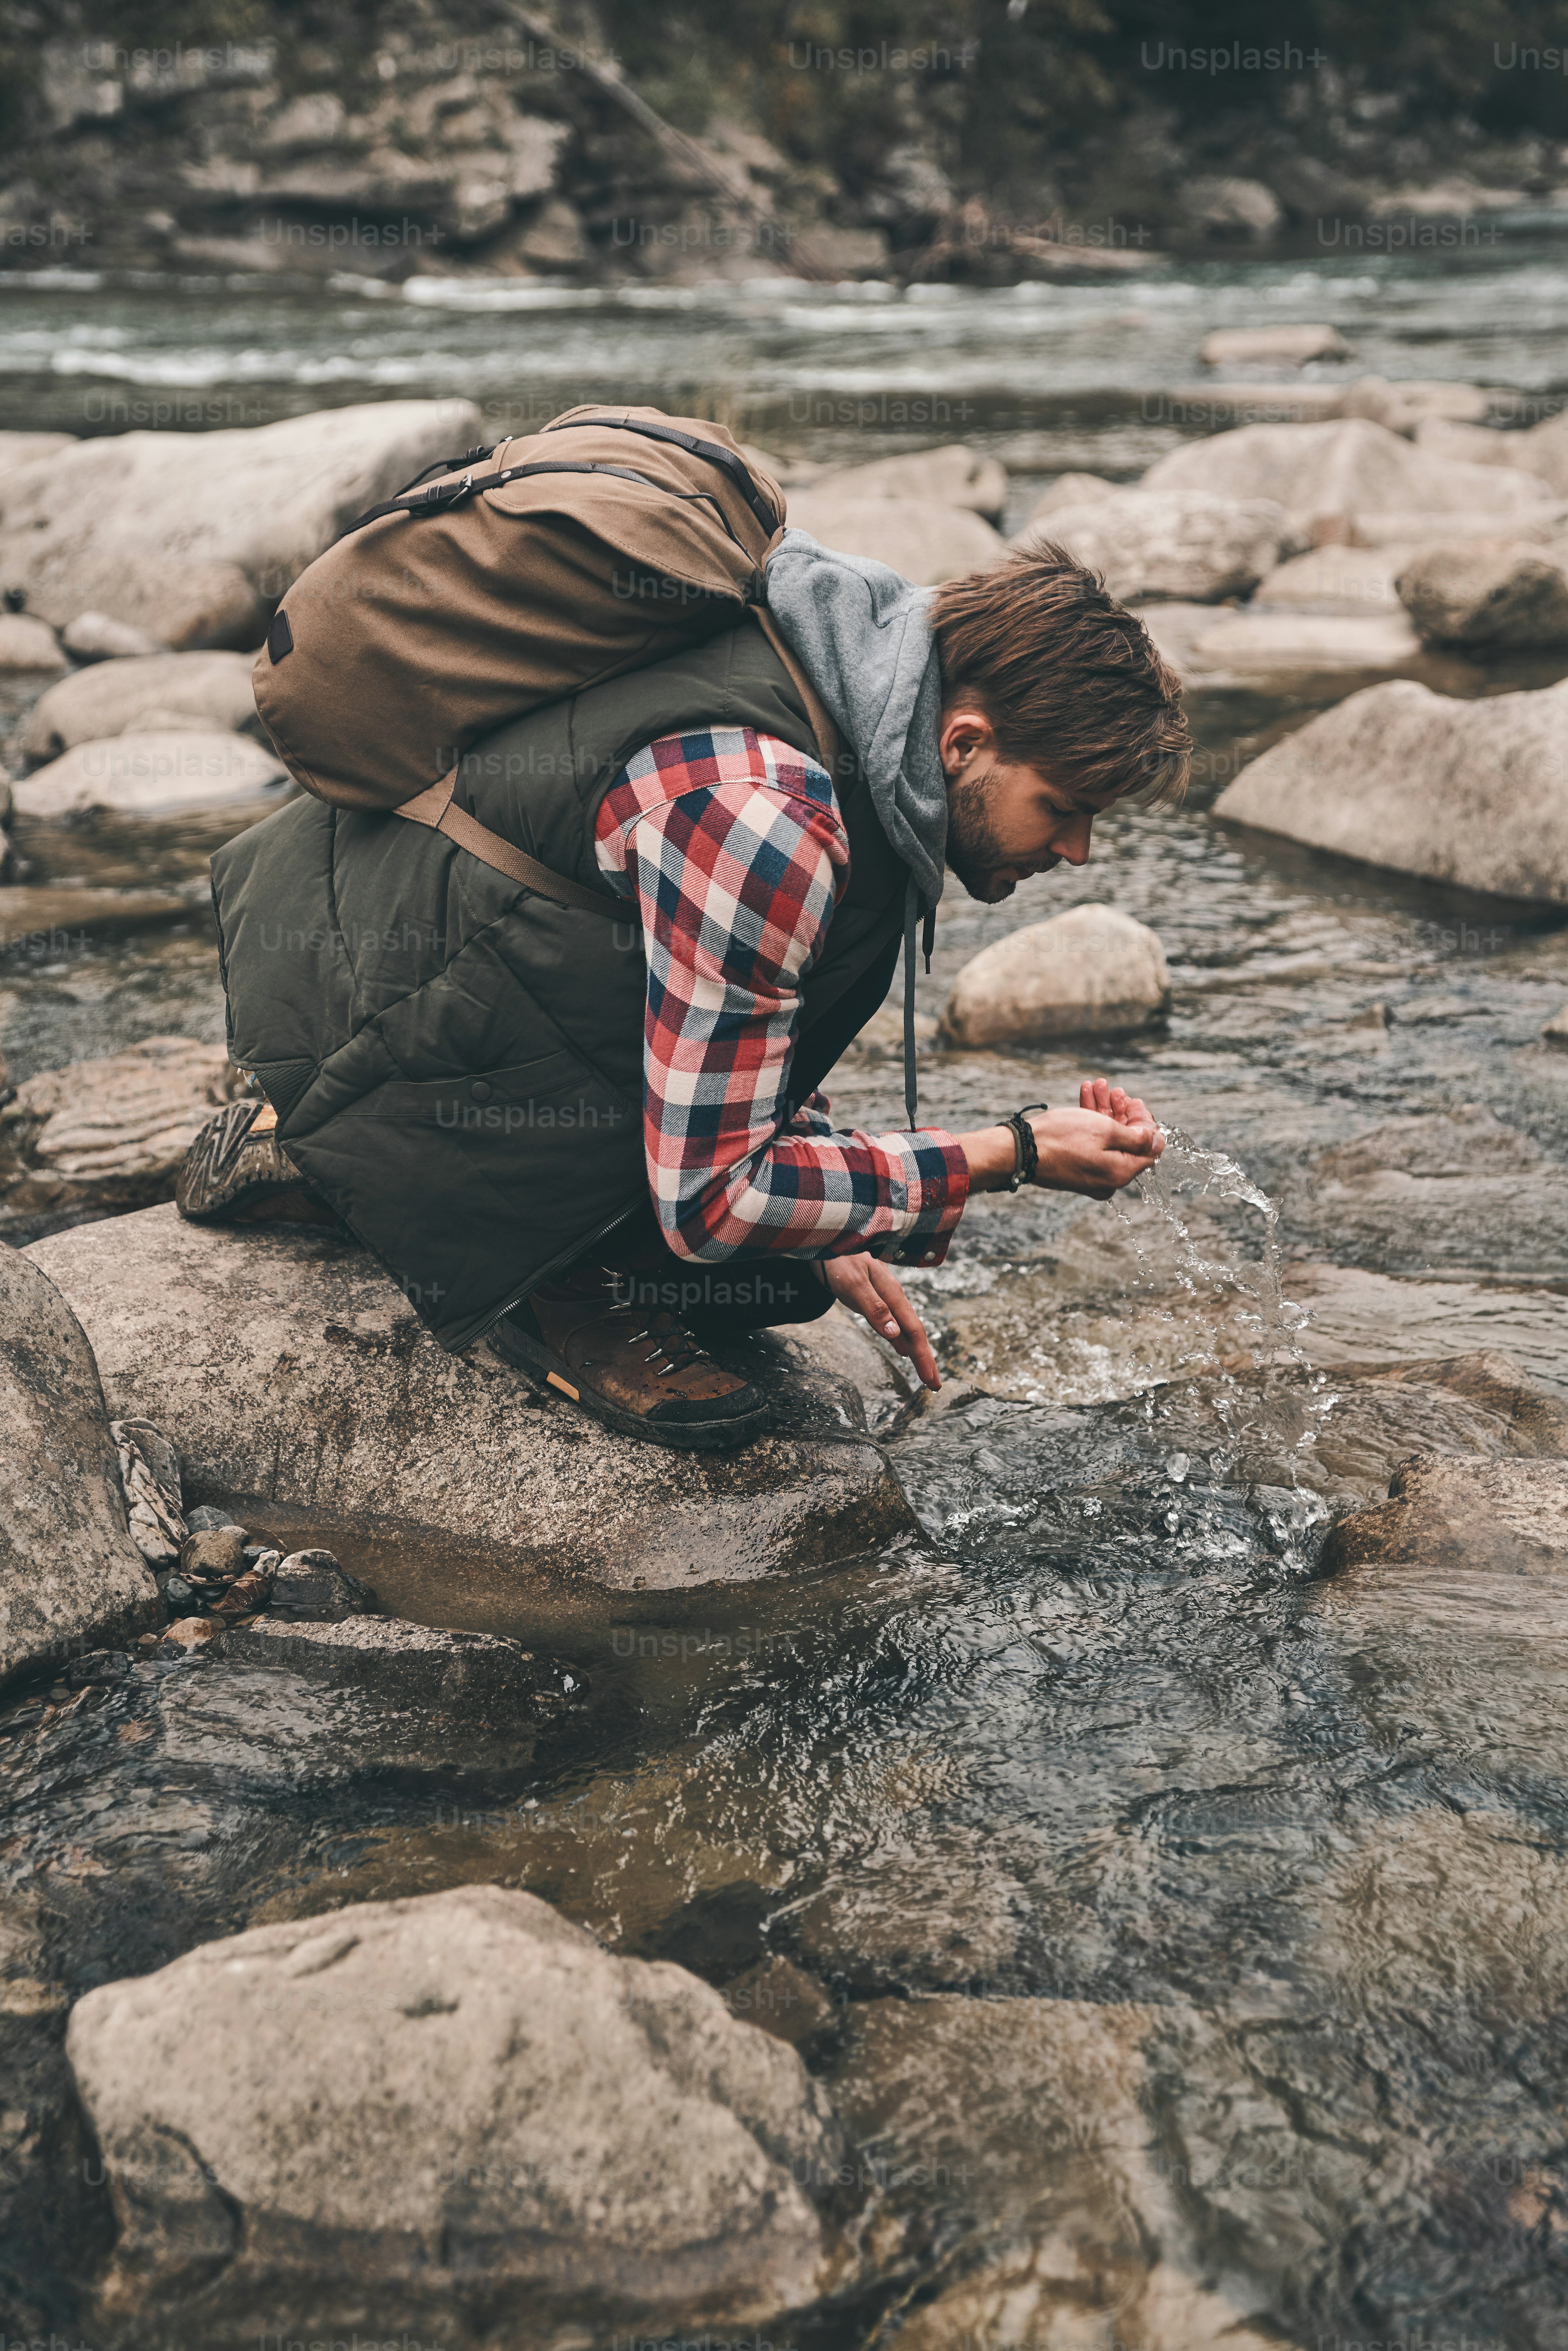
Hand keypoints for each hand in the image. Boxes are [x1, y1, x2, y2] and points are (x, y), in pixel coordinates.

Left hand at [823, 1252, 940, 1390]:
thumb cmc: (838, 1260)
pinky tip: (904, 1351)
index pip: (914, 1331)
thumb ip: (874, 1308)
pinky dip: (901, 1340)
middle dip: (925, 1360)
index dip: (924, 1357)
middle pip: (915, 1333)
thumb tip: (894, 1335)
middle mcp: (893, 1297)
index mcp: (892, 1293)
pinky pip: (894, 1325)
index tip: (932, 1381)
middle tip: (934, 1386)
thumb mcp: (853, 1284)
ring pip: (906, 1330)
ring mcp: (885, 1299)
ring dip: (917, 1352)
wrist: (827, 1241)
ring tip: (926, 1373)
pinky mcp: (875, 1300)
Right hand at [1033, 1081, 1162, 1198]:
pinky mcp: (1075, 1168)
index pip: (1149, 1149)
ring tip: (1096, 1086)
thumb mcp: (1105, 1131)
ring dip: (1104, 1111)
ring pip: (1106, 1139)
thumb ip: (1136, 1137)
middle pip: (1127, 1143)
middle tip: (1114, 1091)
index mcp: (1121, 1173)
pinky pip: (1090, 1145)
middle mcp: (1108, 1179)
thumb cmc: (1060, 1139)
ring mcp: (1091, 1175)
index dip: (1145, 1123)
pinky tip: (1085, 1097)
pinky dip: (1089, 1122)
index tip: (1134, 1102)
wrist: (1019, 1151)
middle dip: (1121, 1112)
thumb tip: (1158, 1141)